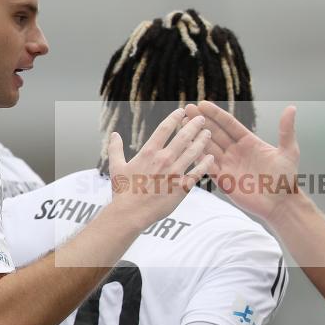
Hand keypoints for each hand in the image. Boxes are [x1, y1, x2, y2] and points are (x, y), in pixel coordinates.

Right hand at [107, 107, 213, 228]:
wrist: (130, 214)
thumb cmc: (123, 192)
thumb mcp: (116, 167)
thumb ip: (116, 148)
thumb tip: (114, 134)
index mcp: (148, 152)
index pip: (164, 128)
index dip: (174, 118)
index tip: (181, 111)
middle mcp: (163, 159)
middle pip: (183, 136)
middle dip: (194, 125)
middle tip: (202, 119)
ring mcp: (174, 173)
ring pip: (193, 152)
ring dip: (202, 141)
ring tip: (208, 133)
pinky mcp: (182, 187)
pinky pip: (197, 173)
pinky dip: (205, 164)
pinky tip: (211, 157)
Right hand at [185, 101, 299, 222]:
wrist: (281, 204)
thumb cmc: (286, 178)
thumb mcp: (288, 151)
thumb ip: (286, 130)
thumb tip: (292, 108)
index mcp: (249, 142)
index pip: (229, 124)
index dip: (215, 114)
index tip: (202, 103)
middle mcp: (236, 151)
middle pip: (215, 133)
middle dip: (201, 122)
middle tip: (186, 110)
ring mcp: (228, 165)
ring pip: (208, 148)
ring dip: (196, 137)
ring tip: (182, 125)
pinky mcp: (224, 180)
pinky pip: (208, 167)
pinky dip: (199, 158)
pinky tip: (188, 148)